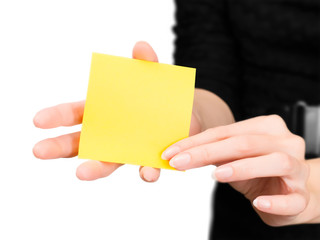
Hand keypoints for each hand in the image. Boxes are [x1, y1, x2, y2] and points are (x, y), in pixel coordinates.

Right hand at [33, 41, 185, 181]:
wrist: (185, 113)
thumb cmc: (158, 95)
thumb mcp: (151, 77)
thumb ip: (145, 64)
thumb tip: (141, 47)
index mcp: (103, 112)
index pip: (75, 114)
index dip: (56, 116)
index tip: (38, 120)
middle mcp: (109, 134)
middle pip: (79, 143)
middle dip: (59, 146)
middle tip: (38, 150)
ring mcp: (127, 149)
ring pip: (107, 161)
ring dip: (95, 167)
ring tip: (81, 173)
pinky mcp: (150, 159)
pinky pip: (146, 169)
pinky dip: (146, 172)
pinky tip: (148, 173)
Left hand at [162, 115, 309, 225]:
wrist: (294, 193)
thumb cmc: (260, 171)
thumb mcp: (234, 158)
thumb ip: (215, 152)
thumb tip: (180, 152)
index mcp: (266, 128)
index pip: (225, 132)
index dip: (195, 142)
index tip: (171, 152)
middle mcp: (285, 142)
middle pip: (245, 143)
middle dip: (208, 152)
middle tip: (180, 162)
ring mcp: (297, 169)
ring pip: (275, 161)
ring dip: (243, 167)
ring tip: (217, 175)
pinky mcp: (302, 196)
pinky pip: (292, 199)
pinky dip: (275, 201)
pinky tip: (258, 203)